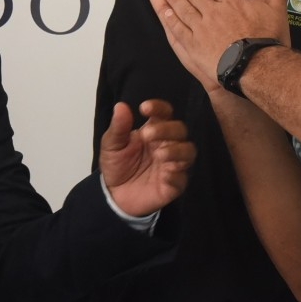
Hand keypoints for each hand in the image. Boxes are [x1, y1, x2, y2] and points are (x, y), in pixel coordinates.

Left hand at [97, 99, 194, 216]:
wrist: (115, 194)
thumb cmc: (117, 164)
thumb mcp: (112, 145)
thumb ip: (118, 127)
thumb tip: (120, 106)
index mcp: (154, 130)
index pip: (165, 113)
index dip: (159, 108)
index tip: (144, 108)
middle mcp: (168, 144)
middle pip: (180, 130)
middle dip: (166, 130)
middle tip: (147, 135)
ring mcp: (173, 164)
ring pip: (188, 151)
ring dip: (176, 150)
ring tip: (159, 154)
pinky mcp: (174, 184)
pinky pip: (182, 178)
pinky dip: (175, 175)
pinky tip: (165, 175)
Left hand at [142, 0, 293, 91]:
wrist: (257, 69)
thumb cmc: (267, 42)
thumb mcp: (276, 10)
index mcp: (231, 1)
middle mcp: (213, 11)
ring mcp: (201, 28)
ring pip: (182, 7)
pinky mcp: (193, 46)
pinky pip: (178, 29)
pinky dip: (171, 19)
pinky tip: (165, 12)